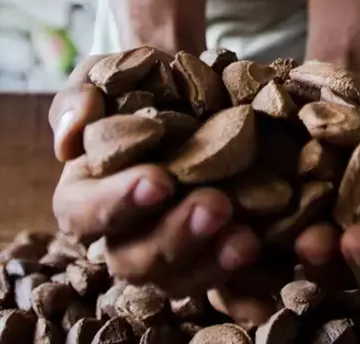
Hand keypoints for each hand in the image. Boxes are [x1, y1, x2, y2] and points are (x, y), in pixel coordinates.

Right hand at [49, 54, 261, 297]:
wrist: (200, 85)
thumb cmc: (142, 82)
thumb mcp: (105, 74)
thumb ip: (78, 97)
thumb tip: (71, 136)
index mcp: (85, 198)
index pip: (83, 214)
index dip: (116, 204)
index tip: (158, 181)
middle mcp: (127, 236)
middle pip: (137, 260)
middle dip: (177, 238)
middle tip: (216, 207)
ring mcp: (177, 252)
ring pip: (187, 279)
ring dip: (218, 264)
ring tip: (250, 239)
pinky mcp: (221, 255)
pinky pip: (239, 285)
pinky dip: (263, 278)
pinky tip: (289, 257)